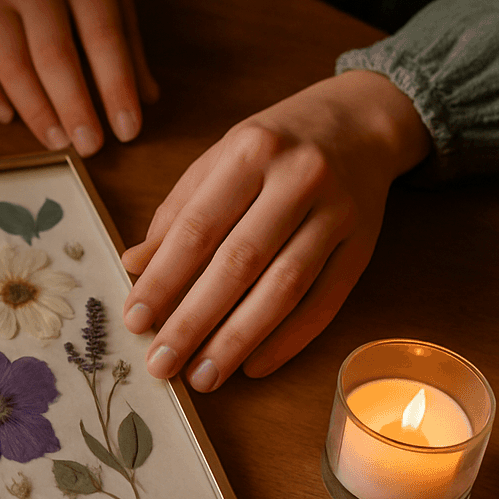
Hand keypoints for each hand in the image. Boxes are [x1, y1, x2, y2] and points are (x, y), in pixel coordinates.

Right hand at [0, 0, 156, 154]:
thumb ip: (128, 45)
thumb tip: (145, 99)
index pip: (103, 38)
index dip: (116, 88)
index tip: (127, 130)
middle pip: (53, 55)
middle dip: (74, 108)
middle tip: (90, 146)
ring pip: (10, 64)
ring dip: (35, 110)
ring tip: (56, 139)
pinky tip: (10, 117)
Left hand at [120, 71, 431, 389]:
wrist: (361, 122)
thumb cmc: (274, 145)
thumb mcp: (219, 160)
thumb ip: (177, 213)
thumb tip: (133, 266)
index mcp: (250, 150)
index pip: (197, 227)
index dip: (163, 279)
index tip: (135, 320)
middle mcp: (298, 179)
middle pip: (239, 263)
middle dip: (194, 321)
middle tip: (161, 365)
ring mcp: (337, 213)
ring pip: (283, 289)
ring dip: (238, 339)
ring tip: (203, 376)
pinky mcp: (364, 245)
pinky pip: (324, 301)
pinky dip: (289, 339)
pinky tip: (254, 365)